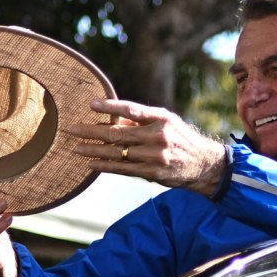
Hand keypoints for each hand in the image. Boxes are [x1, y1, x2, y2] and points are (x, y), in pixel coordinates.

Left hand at [69, 99, 226, 196]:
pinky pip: (122, 169)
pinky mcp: (151, 173)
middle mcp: (158, 136)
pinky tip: (89, 164)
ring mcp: (154, 156)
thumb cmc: (181, 139)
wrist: (205, 165)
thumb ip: (141, 120)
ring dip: (93, 150)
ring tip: (75, 148)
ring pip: (117, 152)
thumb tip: (113, 117)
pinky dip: (104, 166)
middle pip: (118, 133)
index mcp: (161, 118)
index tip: (91, 104)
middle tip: (71, 129)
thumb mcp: (167, 123)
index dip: (110, 107)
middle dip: (91, 131)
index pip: (132, 110)